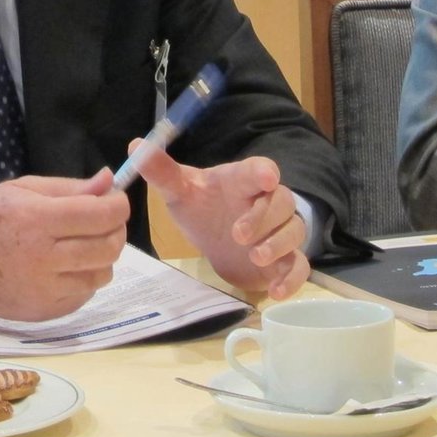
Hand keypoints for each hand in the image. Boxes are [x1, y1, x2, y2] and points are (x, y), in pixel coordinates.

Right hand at [0, 172, 128, 320]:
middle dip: (116, 230)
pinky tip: (67, 266)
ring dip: (102, 256)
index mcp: (36, 219)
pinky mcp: (45, 312)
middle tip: (105, 221)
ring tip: (84, 244)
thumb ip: (70, 188)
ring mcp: (45, 290)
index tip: (116, 201)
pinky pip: (85, 295)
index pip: (99, 216)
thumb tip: (109, 181)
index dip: (118, 206)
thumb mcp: (24, 189)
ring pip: (101, 274)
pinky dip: (84, 278)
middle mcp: (42, 258)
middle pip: (108, 247)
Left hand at [131, 146, 309, 299]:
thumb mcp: (179, 190)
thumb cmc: (201, 207)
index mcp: (241, 181)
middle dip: (264, 217)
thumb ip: (161, 171)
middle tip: (238, 234)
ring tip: (256, 256)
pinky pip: (300, 267)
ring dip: (279, 243)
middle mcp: (266, 203)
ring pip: (295, 231)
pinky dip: (293, 279)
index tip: (265, 178)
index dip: (264, 172)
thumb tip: (136, 146)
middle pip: (282, 201)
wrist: (215, 238)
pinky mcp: (284, 260)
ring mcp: (278, 232)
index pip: (259, 169)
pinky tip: (275, 291)